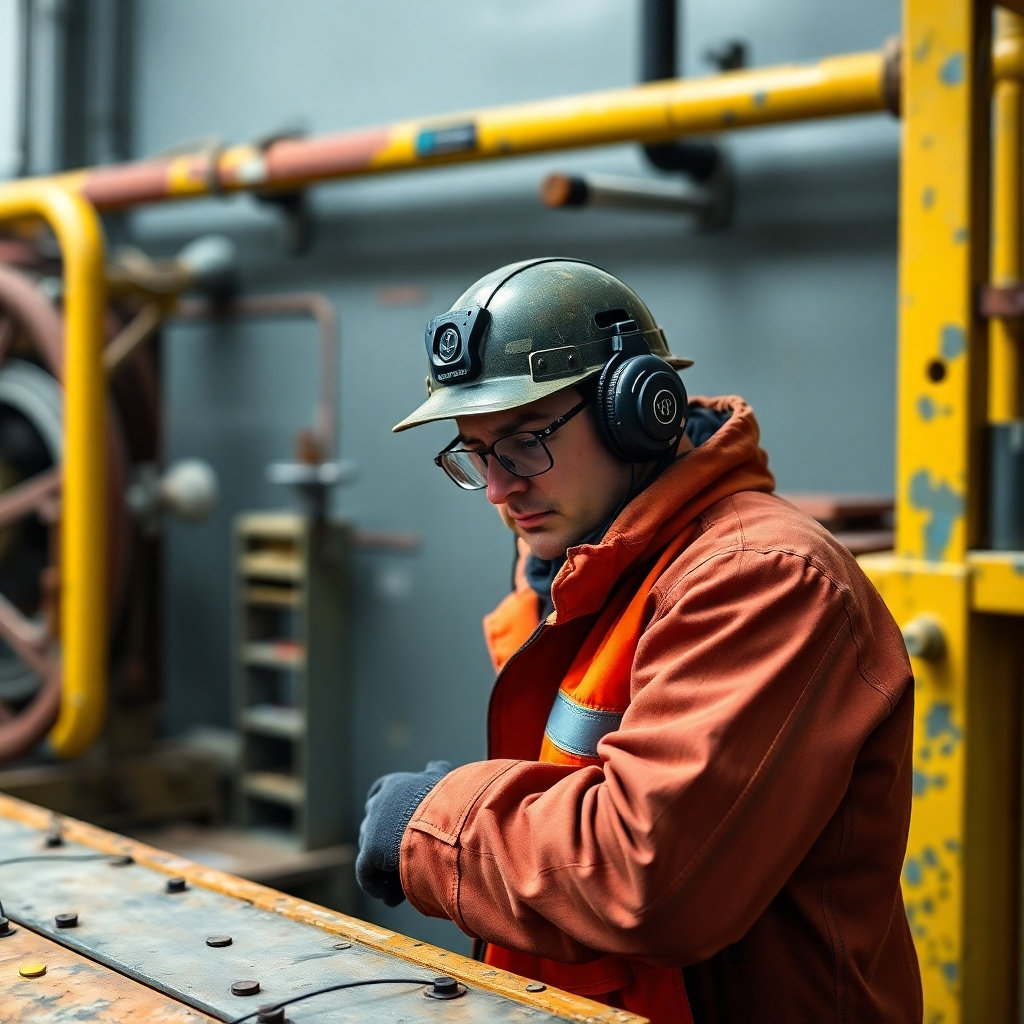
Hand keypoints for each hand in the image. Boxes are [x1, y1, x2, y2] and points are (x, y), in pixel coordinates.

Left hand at [356, 760, 451, 906]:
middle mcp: (377, 804)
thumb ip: (435, 773)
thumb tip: (437, 766)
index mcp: (393, 785)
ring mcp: (371, 828)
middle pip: (373, 826)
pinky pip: (367, 874)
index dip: (387, 813)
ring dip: (384, 869)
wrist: (441, 816)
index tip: (396, 826)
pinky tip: (393, 897)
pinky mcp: (369, 852)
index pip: (380, 794)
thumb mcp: (441, 778)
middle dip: (386, 845)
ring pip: (371, 853)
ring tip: (404, 884)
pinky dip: (378, 886)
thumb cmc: (447, 797)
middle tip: (404, 861)